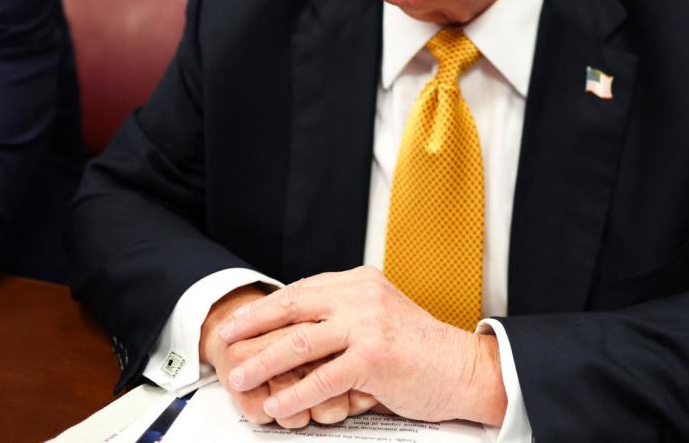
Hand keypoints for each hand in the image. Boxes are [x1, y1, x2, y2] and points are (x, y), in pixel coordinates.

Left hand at [217, 266, 506, 426]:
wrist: (464, 369)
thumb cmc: (422, 351)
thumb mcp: (380, 318)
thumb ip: (345, 316)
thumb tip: (299, 329)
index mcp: (360, 282)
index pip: (301, 290)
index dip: (265, 307)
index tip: (239, 321)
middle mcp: (362, 295)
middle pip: (292, 307)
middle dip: (252, 325)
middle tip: (224, 341)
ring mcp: (369, 323)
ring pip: (300, 341)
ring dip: (263, 362)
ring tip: (240, 377)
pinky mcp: (375, 356)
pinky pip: (323, 377)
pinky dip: (295, 394)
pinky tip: (278, 405)